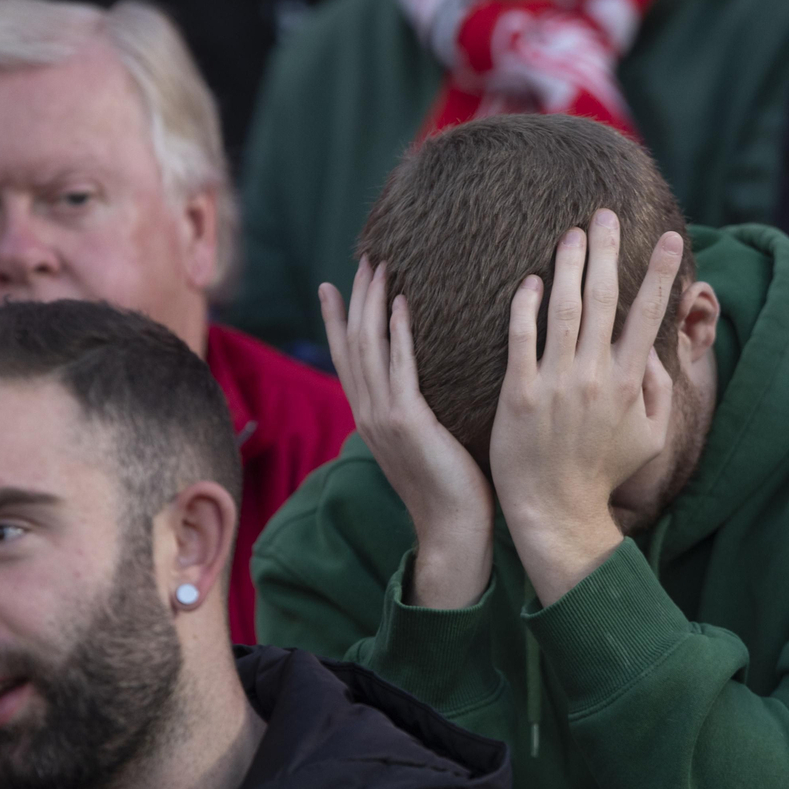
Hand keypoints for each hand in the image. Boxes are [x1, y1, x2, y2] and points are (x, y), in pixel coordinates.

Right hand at [320, 260, 493, 608]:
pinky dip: (396, 333)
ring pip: (369, 348)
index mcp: (370, 418)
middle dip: (356, 298)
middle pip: (353, 343)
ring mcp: (383, 418)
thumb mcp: (427, 443)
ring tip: (380, 266)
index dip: (338, 319)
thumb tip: (425, 389)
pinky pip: (398, 368)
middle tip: (365, 257)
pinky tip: (401, 303)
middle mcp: (368, 414)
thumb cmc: (451, 489)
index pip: (347, 358)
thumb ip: (418, 413)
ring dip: (372, 303)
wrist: (453, 531)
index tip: (335, 284)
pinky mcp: (407, 423)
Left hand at [489, 209, 682, 605]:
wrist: (556, 513)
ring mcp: (556, 384)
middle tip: (606, 212)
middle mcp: (595, 377)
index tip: (671, 237)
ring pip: (564, 310)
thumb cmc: (603, 475)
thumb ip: (661, 392)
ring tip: (571, 232)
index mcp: (630, 384)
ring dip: (569, 266)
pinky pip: (521, 339)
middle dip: (608, 251)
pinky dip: (525, 306)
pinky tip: (529, 279)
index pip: (649, 316)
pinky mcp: (519, 395)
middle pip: (605, 299)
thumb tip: (656, 351)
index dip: (661, 273)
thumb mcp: (651, 439)